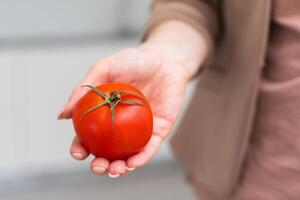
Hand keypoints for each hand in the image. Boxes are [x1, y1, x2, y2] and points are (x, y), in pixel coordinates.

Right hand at [57, 46, 189, 176]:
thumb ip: (84, 89)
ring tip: (115, 169)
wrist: (164, 58)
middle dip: (100, 165)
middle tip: (98, 167)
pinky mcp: (159, 130)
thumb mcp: (105, 69)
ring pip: (128, 155)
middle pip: (107, 152)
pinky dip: (141, 158)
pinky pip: (150, 148)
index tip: (79, 153)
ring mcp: (140, 130)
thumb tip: (62, 115)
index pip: (89, 137)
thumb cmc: (134, 61)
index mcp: (105, 114)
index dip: (81, 148)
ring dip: (120, 168)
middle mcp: (121, 126)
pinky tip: (133, 162)